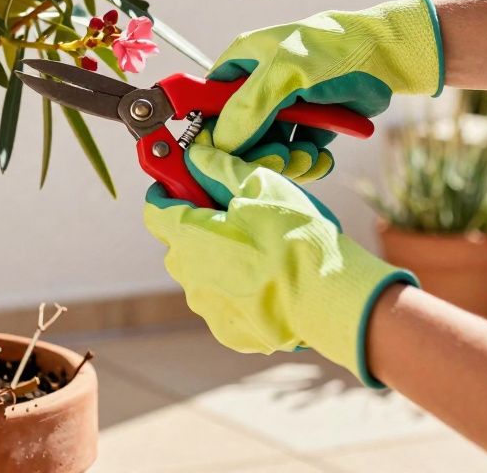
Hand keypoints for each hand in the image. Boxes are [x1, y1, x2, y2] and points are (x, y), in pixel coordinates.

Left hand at [143, 135, 415, 387]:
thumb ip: (221, 168)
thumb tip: (198, 156)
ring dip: (220, 258)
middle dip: (200, 225)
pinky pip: (223, 301)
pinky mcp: (228, 330)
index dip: (170, 190)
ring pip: (202, 272)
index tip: (187, 182)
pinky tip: (270, 281)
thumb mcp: (262, 187)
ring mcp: (207, 307)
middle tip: (237, 214)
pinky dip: (238, 289)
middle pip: (180, 241)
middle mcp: (188, 275)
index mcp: (188, 236)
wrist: (331, 300)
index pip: (155, 208)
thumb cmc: (296, 240)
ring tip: (262, 251)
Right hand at [208, 0, 444, 177]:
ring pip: (268, 150)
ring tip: (307, 156)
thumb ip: (246, 110)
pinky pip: (295, 156)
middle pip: (238, 135)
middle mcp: (258, 88)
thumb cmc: (332, 51)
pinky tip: (321, 158)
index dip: (210, 132)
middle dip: (257, 152)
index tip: (217, 158)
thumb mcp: (283, 74)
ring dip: (286, 162)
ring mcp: (284, 109)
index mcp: (242, 63)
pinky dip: (307, 163)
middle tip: (279, 157)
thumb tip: (218, 146)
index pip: (208, 104)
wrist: (387, 57)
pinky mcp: (309, 127)